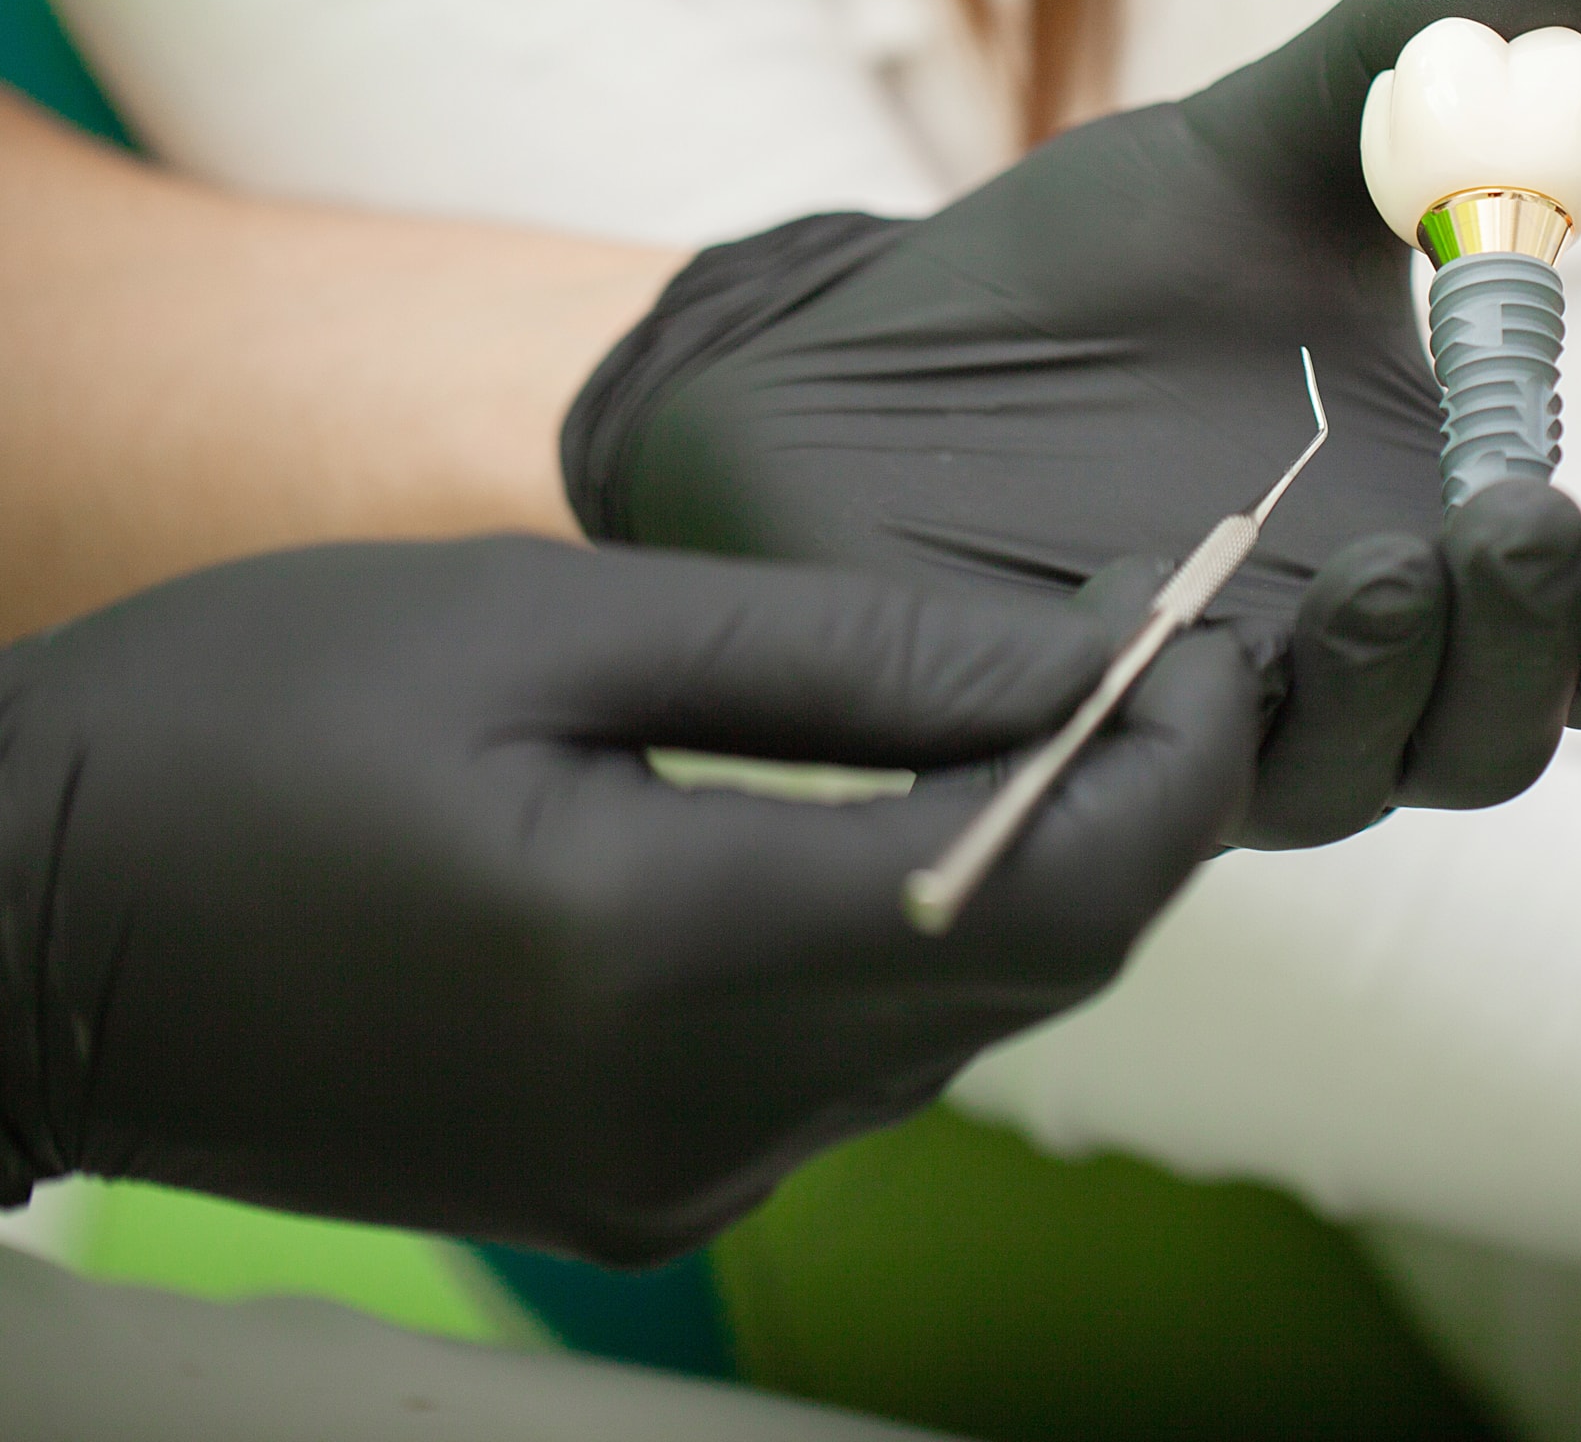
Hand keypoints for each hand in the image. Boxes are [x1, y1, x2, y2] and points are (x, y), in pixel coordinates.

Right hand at [0, 537, 1259, 1260]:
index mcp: (658, 963)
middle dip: (1140, 810)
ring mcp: (660, 1181)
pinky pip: (859, 1069)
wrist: (15, 924)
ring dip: (1046, 874)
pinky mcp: (629, 1191)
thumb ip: (844, 657)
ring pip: (961, 1029)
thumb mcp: (548, 623)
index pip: (1040, 896)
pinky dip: (933, 941)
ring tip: (1067, 704)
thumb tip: (1081, 655)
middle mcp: (687, 1119)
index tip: (1225, 632)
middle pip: (1031, 977)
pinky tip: (923, 814)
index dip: (1175, 766)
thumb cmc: (248, 719)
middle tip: (1173, 645)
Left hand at [563, 0, 1580, 849]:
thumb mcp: (1254, 148)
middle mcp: (1350, 675)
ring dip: (1382, 690)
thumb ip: (1407, 56)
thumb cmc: (1090, 279)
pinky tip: (1140, 611)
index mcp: (1440, 552)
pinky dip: (1163, 722)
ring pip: (1343, 782)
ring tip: (1379, 569)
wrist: (858, 357)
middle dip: (1527, 646)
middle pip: (1492, 736)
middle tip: (1521, 526)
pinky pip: (1131, 785)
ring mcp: (1209, 736)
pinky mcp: (1058, 754)